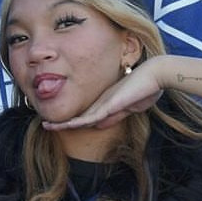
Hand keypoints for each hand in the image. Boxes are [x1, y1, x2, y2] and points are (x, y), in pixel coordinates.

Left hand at [42, 58, 162, 131]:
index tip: (59, 124)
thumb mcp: (130, 108)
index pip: (86, 115)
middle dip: (62, 121)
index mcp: (106, 102)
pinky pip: (91, 117)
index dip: (72, 121)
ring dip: (63, 122)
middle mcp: (101, 101)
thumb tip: (98, 126)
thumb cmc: (146, 88)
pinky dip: (77, 122)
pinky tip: (66, 125)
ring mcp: (104, 103)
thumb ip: (115, 116)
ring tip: (47, 125)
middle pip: (78, 116)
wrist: (155, 74)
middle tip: (45, 124)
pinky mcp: (110, 104)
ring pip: (80, 117)